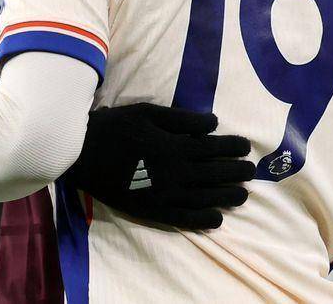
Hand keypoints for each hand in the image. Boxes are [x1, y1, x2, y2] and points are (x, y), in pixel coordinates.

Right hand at [67, 103, 254, 229]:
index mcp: (174, 146)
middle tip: (250, 172)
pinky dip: (202, 220)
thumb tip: (213, 123)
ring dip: (226, 197)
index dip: (233, 147)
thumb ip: (182, 119)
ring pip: (204, 198)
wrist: (82, 153)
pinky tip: (216, 219)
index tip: (246, 147)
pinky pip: (183, 219)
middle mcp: (173, 172)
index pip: (213, 147)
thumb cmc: (116, 127)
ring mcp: (163, 194)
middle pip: (214, 174)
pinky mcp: (151, 211)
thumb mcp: (148, 112)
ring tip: (242, 195)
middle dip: (236, 172)